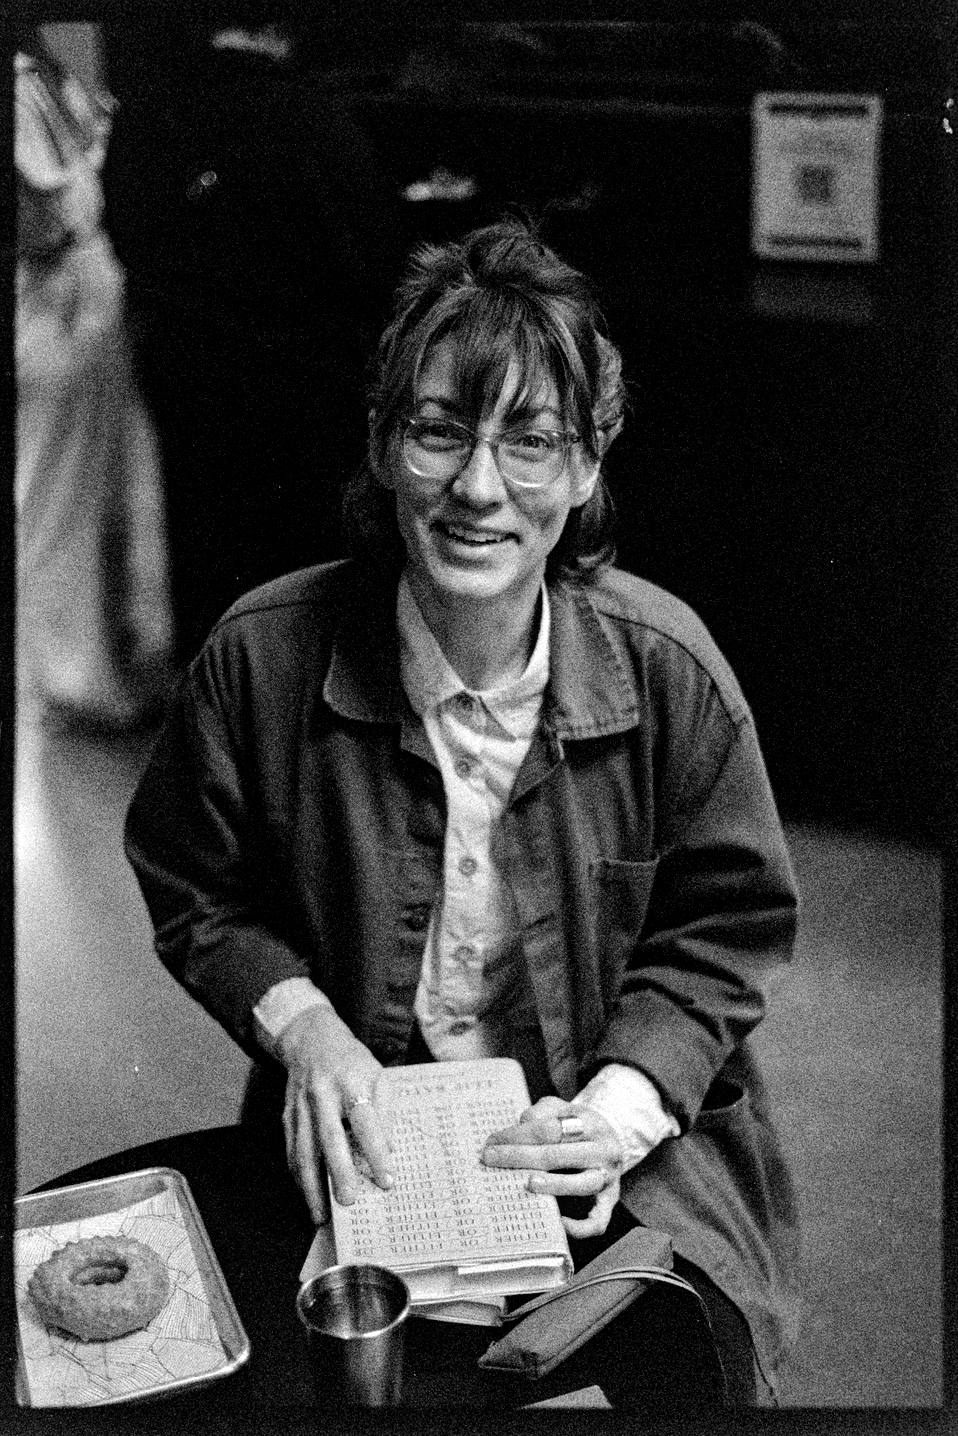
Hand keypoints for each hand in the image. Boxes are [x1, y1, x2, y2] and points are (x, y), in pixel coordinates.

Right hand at [275, 1005, 393, 1222]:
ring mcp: (301, 1105)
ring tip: (321, 1214)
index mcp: (351, 1081)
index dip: (376, 1151)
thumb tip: (387, 1149)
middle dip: (339, 1172)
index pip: (366, 1120)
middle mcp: (323, 1093)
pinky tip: (307, 1195)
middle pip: (330, 1137)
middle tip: (349, 1201)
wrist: (312, 1039)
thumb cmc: (352, 1062)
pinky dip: (298, 1176)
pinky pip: (291, 1150)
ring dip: (311, 1185)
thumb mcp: (378, 1074)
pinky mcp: (287, 1115)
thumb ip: (384, 1110)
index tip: (386, 1179)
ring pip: (303, 1149)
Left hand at [480, 1095, 623, 1238]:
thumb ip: (541, 1113)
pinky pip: (599, 1220)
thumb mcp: (562, 1109)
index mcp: (590, 1122)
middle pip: (559, 1154)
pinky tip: (559, 1222)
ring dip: (554, 1185)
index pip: (550, 1128)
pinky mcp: (611, 1201)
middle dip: (520, 1157)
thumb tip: (521, 1128)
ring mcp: (609, 1177)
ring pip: (583, 1184)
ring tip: (527, 1184)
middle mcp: (604, 1149)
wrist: (610, 1141)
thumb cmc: (575, 1127)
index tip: (493, 1141)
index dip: (518, 1134)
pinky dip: (581, 1226)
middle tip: (491, 1159)